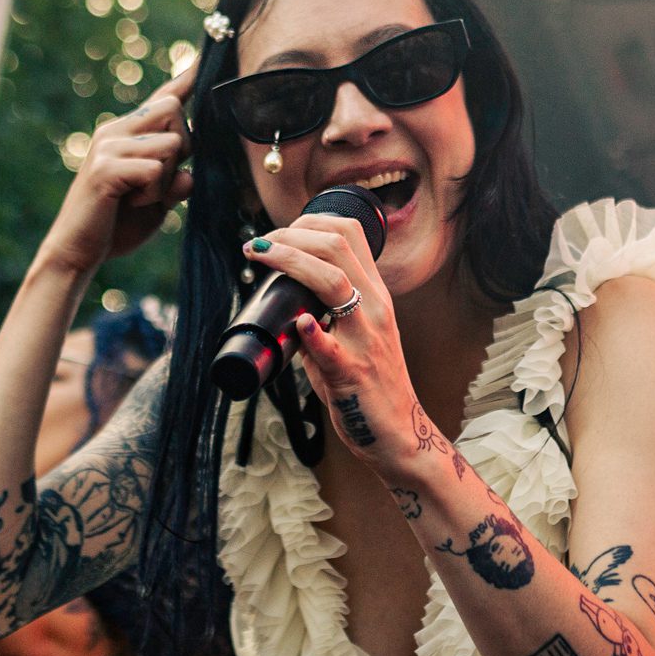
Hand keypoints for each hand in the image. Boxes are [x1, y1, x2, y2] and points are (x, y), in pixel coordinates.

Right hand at [38, 65, 194, 274]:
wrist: (78, 252)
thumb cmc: (118, 224)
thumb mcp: (157, 198)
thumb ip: (174, 178)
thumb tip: (189, 172)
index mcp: (127, 133)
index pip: (163, 98)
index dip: (185, 78)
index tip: (206, 54)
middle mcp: (115, 131)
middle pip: (174, 111)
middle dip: (183, 148)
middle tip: (159, 182)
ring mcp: (108, 146)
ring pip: (170, 144)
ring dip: (165, 180)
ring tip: (138, 198)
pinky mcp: (105, 168)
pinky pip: (155, 170)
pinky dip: (153, 194)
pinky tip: (129, 203)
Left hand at [245, 213, 420, 469]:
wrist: (398, 434)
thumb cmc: (370, 388)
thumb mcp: (355, 340)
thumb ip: (325, 320)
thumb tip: (288, 310)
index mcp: (376, 296)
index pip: (351, 234)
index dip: (311, 222)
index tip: (278, 231)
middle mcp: (376, 309)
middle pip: (337, 247)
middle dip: (290, 235)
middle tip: (257, 244)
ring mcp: (366, 339)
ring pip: (334, 283)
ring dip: (290, 261)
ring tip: (258, 256)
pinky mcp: (353, 373)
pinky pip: (331, 347)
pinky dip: (313, 332)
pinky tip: (299, 322)